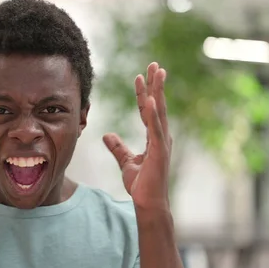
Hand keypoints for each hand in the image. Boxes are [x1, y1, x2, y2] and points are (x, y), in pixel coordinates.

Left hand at [103, 62, 171, 210]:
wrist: (148, 203)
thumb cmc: (141, 185)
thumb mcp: (126, 162)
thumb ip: (118, 147)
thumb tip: (107, 135)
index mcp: (154, 137)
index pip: (147, 110)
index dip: (143, 93)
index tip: (140, 76)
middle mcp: (160, 136)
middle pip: (157, 105)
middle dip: (155, 84)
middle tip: (154, 64)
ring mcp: (162, 143)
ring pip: (159, 111)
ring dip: (158, 91)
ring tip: (157, 72)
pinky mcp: (159, 151)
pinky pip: (156, 129)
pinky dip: (154, 114)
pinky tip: (152, 99)